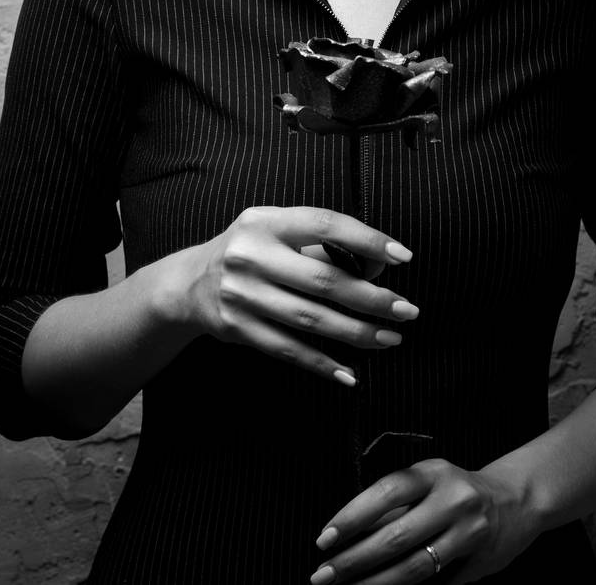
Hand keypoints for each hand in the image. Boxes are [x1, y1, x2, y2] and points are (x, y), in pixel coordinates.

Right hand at [162, 206, 418, 384]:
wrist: (189, 282)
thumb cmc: (251, 250)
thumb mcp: (273, 229)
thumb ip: (315, 243)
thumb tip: (376, 266)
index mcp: (266, 221)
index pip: (324, 223)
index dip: (366, 238)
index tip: (402, 256)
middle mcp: (250, 255)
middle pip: (323, 279)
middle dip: (371, 297)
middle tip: (406, 310)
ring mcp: (241, 294)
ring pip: (310, 320)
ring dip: (356, 333)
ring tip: (390, 338)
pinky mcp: (236, 329)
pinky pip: (287, 350)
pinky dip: (321, 363)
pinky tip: (350, 373)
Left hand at [310, 457, 543, 583]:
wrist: (517, 499)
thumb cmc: (458, 490)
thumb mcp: (429, 482)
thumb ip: (397, 504)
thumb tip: (348, 535)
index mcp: (434, 473)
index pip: (386, 492)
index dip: (353, 516)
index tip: (325, 538)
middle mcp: (453, 499)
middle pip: (396, 536)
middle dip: (355, 560)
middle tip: (323, 575)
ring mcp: (469, 533)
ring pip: (415, 567)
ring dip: (376, 584)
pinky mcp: (480, 562)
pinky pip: (439, 584)